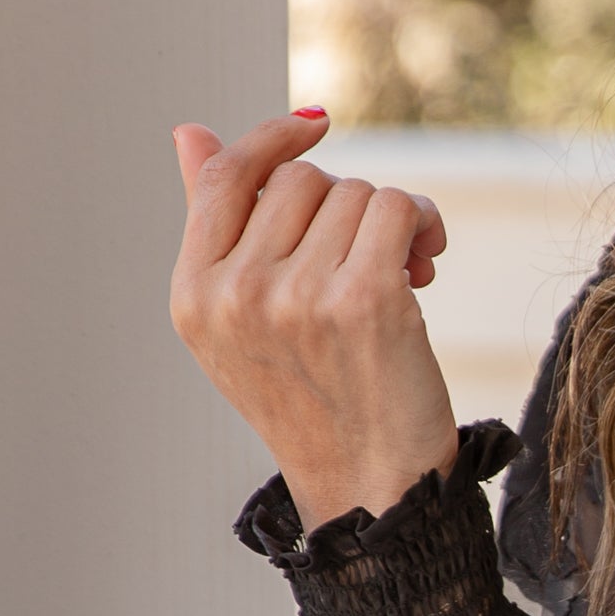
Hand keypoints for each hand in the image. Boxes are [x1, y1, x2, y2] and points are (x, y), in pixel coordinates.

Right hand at [168, 109, 459, 529]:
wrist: (368, 486)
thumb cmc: (311, 400)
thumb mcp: (239, 321)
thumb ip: (214, 225)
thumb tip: (189, 132)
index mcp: (193, 296)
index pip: (223, 177)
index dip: (271, 140)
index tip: (316, 128)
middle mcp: (236, 295)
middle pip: (301, 181)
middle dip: (345, 207)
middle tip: (373, 250)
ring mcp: (297, 297)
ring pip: (355, 192)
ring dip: (390, 219)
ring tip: (402, 267)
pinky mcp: (364, 299)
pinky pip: (396, 208)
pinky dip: (421, 223)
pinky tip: (425, 260)